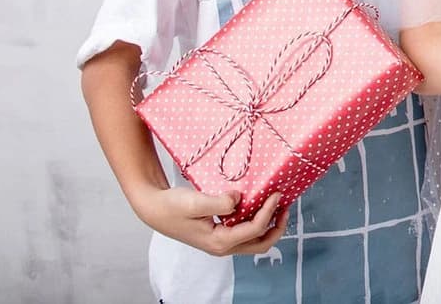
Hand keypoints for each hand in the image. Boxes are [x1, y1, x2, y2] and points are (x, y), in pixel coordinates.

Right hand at [134, 185, 287, 256]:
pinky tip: (259, 205)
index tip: (276, 194)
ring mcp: (221, 241)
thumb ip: (218, 203)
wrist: (154, 208)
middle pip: (260, 244)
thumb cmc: (172, 207)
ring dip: (269, 225)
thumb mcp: (195, 202)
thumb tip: (239, 199)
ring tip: (277, 205)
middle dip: (277, 227)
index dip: (269, 212)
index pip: (254, 229)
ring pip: (254, 240)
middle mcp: (222, 246)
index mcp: (218, 241)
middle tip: (285, 206)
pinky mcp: (219, 233)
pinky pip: (245, 232)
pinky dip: (257, 221)